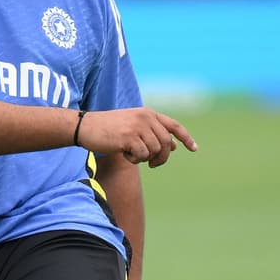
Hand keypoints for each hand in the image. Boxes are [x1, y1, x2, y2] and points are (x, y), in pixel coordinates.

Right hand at [78, 106, 197, 167]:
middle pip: (166, 143)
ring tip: (130, 154)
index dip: (186, 138)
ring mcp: (138, 126)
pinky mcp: (129, 137)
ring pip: (155, 151)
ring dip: (144, 158)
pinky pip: (142, 156)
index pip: (174, 126)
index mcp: (148, 113)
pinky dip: (134, 160)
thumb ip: (153, 133)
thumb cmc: (109, 129)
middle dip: (162, 158)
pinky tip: (123, 154)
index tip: (194, 149)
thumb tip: (173, 146)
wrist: (85, 126)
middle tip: (153, 165)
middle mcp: (146, 118)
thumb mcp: (133, 126)